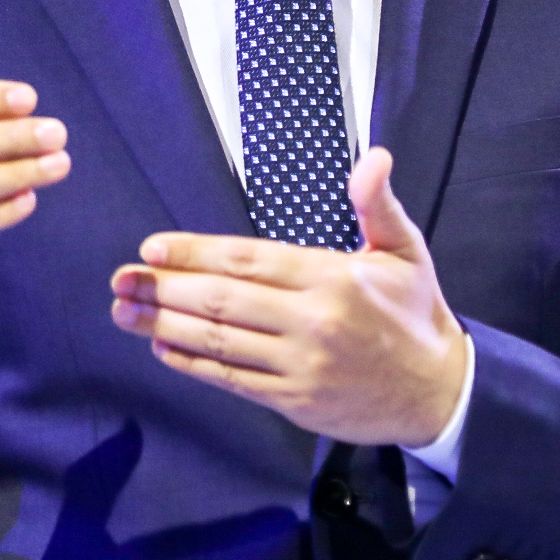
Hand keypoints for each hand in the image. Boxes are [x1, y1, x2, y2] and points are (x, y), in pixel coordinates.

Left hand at [107, 148, 466, 445]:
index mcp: (333, 278)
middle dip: (164, 289)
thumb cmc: (415, 314)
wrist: (438, 393)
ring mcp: (301, 366)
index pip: (249, 261)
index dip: (195, 254)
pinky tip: (163, 348)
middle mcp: (312, 322)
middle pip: (223, 302)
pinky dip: (194, 364)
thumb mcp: (405, 250)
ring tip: (124, 311)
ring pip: (220, 342)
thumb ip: (377, 204)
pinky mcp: (295, 402)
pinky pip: (233, 381)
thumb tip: (371, 157)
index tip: (153, 248)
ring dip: (164, 326)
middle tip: (120, 280)